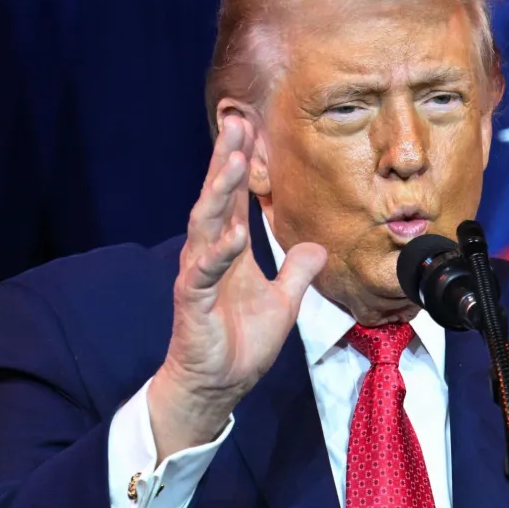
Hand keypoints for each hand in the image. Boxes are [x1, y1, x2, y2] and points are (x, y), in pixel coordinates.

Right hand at [147, 115, 326, 459]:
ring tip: (236, 162)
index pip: (236, 200)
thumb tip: (316, 246)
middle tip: (235, 123)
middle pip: (217, 199)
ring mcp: (198, 276)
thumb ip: (297, 272)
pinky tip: (234, 234)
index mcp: (230, 252)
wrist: (216, 385)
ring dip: (220, 193)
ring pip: (206, 226)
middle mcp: (210, 255)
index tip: (250, 129)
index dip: (242, 166)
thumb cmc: (242, 342)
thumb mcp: (284, 303)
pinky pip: (204, 273)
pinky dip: (219, 253)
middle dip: (226, 161)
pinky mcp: (192, 302)